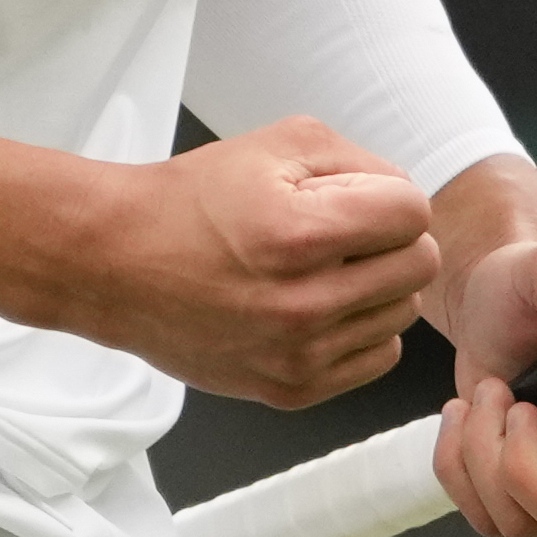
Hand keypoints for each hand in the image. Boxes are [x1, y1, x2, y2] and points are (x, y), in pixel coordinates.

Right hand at [62, 119, 436, 408]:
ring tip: (324, 267)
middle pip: (420, 265)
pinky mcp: (291, 391)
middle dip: (390, 238)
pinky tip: (321, 304)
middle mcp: (303, 304)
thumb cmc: (192, 201)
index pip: (414, 213)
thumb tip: (405, 197)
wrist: (116, 264)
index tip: (355, 198)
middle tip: (343, 230)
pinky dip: (362, 328)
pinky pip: (379, 356)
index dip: (389, 196)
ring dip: (378, 284)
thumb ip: (359, 162)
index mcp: (300, 236)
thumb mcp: (276, 145)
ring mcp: (298, 356)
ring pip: (403, 312)